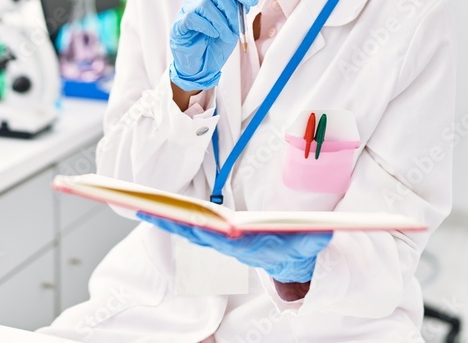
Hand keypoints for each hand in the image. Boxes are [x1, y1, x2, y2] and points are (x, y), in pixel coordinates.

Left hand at [138, 213, 332, 283]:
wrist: (289, 262)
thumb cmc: (298, 248)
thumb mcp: (309, 244)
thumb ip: (314, 240)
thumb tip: (325, 232)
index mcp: (249, 247)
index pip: (225, 238)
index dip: (208, 230)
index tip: (193, 221)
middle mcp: (229, 246)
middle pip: (197, 233)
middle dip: (174, 221)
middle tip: (149, 209)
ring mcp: (219, 242)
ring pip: (188, 230)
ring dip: (166, 219)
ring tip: (142, 205)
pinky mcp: (214, 236)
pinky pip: (188, 227)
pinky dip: (171, 218)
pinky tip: (154, 209)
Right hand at [169, 0, 258, 89]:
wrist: (203, 66)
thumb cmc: (216, 43)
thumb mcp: (235, 25)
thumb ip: (241, 5)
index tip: (252, 1)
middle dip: (231, 9)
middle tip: (237, 26)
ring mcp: (186, 10)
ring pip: (205, 4)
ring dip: (221, 22)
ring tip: (227, 36)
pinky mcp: (179, 24)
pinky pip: (192, 18)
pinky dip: (207, 26)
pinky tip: (213, 35)